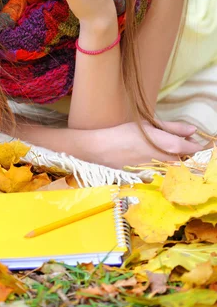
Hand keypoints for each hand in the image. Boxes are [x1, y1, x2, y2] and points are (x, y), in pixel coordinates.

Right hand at [90, 120, 205, 168]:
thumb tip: (192, 130)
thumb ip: (173, 128)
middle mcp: (167, 162)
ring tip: (171, 153)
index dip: (200, 147)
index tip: (205, 144)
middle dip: (191, 155)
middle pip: (188, 163)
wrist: (102, 151)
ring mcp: (159, 173)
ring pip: (178, 170)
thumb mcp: (149, 126)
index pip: (193, 150)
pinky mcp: (152, 180)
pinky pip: (167, 176)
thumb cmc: (124, 133)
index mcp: (168, 146)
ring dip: (181, 162)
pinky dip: (169, 169)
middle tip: (187, 146)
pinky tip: (160, 162)